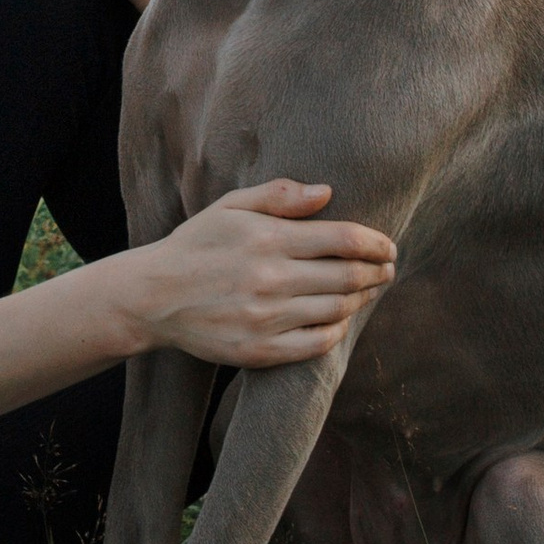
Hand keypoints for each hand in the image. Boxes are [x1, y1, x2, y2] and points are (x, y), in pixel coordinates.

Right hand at [130, 178, 395, 368]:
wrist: (153, 297)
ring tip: (369, 291)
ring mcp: (266, 319)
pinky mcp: (260, 351)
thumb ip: (278, 195)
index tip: (389, 246)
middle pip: (348, 277)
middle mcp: (270, 279)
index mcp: (266, 238)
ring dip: (361, 299)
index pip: (343, 240)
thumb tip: (327, 192)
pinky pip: (317, 344)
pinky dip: (337, 331)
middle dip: (377, 272)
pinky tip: (340, 319)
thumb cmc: (196, 245)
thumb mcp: (230, 207)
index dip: (376, 243)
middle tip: (388, 268)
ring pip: (337, 310)